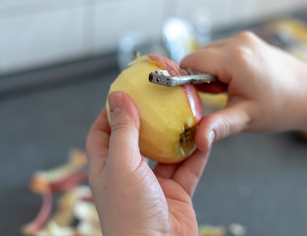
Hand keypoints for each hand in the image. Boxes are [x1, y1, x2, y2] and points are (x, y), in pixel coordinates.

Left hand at [86, 91, 209, 235]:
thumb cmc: (130, 213)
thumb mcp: (122, 164)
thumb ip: (123, 131)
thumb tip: (117, 97)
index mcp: (106, 168)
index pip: (102, 132)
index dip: (110, 112)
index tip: (124, 92)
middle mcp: (128, 174)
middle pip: (136, 139)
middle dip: (148, 119)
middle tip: (159, 97)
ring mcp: (153, 184)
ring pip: (166, 152)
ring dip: (177, 135)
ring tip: (186, 113)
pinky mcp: (176, 193)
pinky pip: (188, 168)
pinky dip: (196, 153)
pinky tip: (204, 137)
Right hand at [181, 31, 306, 149]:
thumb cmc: (281, 107)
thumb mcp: (247, 118)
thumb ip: (219, 126)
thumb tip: (198, 140)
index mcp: (235, 59)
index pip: (191, 61)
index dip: (185, 80)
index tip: (195, 98)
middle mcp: (238, 42)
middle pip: (198, 57)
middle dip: (200, 78)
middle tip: (219, 96)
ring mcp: (244, 39)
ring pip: (208, 54)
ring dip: (210, 72)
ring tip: (229, 89)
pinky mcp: (248, 41)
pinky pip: (221, 51)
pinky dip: (220, 66)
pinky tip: (235, 80)